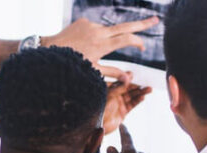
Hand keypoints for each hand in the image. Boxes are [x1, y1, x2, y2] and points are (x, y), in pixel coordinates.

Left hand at [44, 17, 159, 79]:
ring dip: (107, 40)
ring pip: (108, 31)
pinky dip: (96, 36)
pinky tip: (83, 45)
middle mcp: (98, 32)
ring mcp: (91, 25)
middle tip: (156, 20)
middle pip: (125, 26)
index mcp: (101, 46)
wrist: (50, 50)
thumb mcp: (93, 71)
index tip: (142, 47)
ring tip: (90, 51)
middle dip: (142, 24)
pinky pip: (96, 28)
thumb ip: (113, 73)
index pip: (126, 39)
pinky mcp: (84, 21)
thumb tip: (130, 79)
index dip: (137, 41)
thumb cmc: (72, 65)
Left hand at [103, 73, 151, 134]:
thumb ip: (121, 86)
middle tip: (146, 83)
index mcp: (109, 90)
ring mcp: (119, 104)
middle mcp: (115, 96)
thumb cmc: (100, 108)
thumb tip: (129, 76)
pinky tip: (143, 97)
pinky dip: (137, 101)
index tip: (135, 75)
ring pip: (132, 97)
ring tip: (149, 89)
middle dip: (137, 86)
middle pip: (128, 89)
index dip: (128, 79)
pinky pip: (132, 105)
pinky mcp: (123, 112)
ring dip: (140, 93)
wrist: (98, 125)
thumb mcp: (111, 94)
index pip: (121, 82)